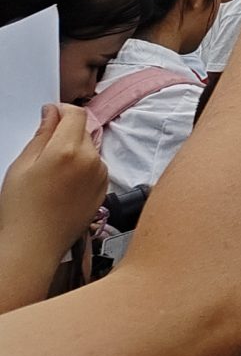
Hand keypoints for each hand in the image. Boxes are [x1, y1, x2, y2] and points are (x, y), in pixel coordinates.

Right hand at [0, 104, 108, 262]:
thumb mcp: (22, 166)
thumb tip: (52, 113)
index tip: (50, 115)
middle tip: (43, 151)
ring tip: (52, 174)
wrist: (35, 245)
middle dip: (66, 133)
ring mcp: (101, 175)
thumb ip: (41, 135)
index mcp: (68, 150)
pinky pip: (95, 167)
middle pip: (83, 130)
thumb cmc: (21, 209)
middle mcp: (91, 159)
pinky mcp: (104, 188)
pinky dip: (82, 168)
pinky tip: (63, 185)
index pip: (76, 114)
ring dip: (75, 151)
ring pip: (89, 149)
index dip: (62, 110)